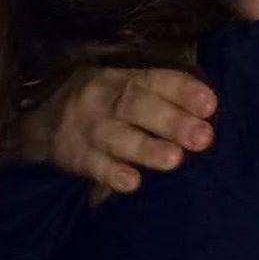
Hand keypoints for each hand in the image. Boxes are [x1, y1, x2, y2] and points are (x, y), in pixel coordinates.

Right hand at [15, 67, 216, 193]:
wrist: (44, 117)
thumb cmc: (110, 101)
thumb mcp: (133, 86)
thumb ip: (169, 95)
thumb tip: (212, 111)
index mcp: (127, 77)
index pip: (157, 80)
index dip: (183, 91)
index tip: (210, 105)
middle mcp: (106, 99)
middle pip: (138, 107)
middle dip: (173, 122)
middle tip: (203, 138)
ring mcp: (89, 128)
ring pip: (118, 138)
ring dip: (147, 149)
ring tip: (175, 160)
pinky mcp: (76, 157)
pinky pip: (93, 166)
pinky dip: (111, 175)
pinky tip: (132, 182)